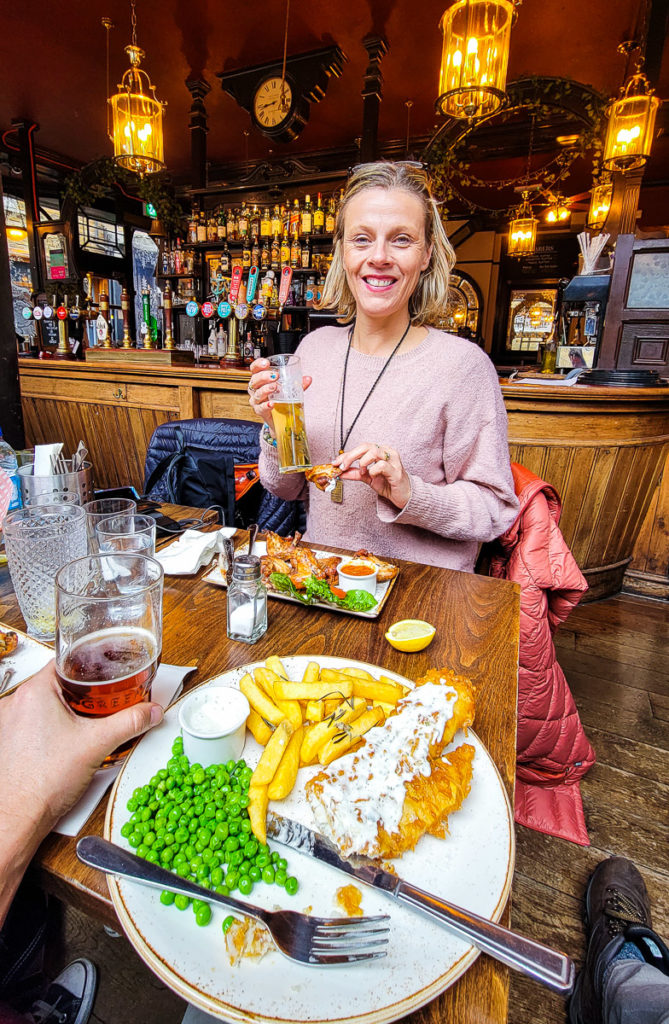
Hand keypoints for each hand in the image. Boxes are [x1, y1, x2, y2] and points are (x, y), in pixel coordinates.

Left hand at [0, 662, 163, 836]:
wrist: (19, 816)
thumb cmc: (43, 782)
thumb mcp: (97, 744)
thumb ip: (130, 722)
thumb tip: (150, 712)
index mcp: (34, 692)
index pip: (66, 661)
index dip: (89, 664)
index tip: (104, 672)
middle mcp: (16, 703)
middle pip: (57, 682)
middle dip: (82, 690)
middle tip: (101, 700)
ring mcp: (8, 723)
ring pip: (45, 703)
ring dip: (65, 708)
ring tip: (85, 721)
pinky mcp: (8, 741)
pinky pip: (33, 722)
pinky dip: (51, 725)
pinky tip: (66, 740)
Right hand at [247, 358, 311, 434]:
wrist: (279, 418)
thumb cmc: (281, 398)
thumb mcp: (290, 389)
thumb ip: (298, 384)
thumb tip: (308, 378)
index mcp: (260, 379)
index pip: (255, 369)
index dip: (259, 364)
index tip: (267, 363)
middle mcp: (255, 389)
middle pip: (255, 380)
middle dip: (264, 376)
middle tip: (275, 376)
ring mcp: (256, 400)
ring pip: (257, 393)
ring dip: (265, 389)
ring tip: (275, 387)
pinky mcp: (259, 411)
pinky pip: (260, 408)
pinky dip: (266, 406)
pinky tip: (271, 404)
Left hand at [336, 443, 410, 508]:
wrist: (402, 496)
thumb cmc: (388, 484)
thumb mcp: (368, 478)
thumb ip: (355, 473)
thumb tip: (340, 472)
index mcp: (380, 451)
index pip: (361, 448)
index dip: (346, 454)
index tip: (335, 462)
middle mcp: (387, 452)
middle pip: (366, 446)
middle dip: (351, 456)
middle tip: (342, 466)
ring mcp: (393, 460)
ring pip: (374, 452)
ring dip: (363, 462)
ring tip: (363, 472)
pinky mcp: (396, 471)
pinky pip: (382, 465)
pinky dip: (373, 470)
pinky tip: (373, 476)